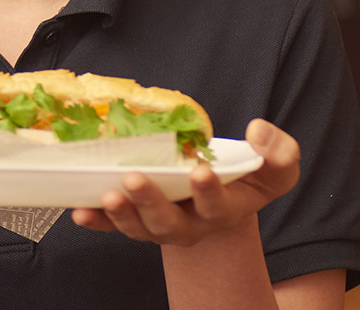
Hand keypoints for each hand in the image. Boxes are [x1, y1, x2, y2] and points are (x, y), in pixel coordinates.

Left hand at [71, 119, 299, 246]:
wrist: (223, 198)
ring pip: (141, 228)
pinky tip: (80, 209)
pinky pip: (115, 225)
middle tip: (135, 179)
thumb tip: (258, 131)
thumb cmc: (248, 176)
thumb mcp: (274, 166)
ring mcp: (162, 226)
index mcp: (226, 209)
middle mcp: (192, 224)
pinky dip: (98, 219)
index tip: (200, 171)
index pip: (218, 206)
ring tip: (107, 194)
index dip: (209, 191)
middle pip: (171, 223)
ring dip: (121, 214)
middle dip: (152, 202)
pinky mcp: (138, 220)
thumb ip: (278, 152)